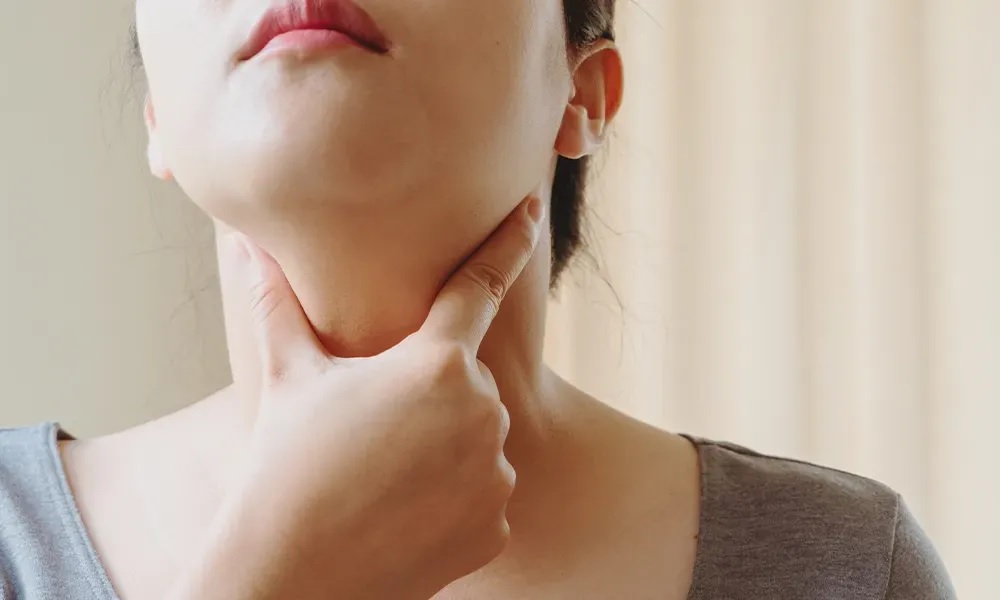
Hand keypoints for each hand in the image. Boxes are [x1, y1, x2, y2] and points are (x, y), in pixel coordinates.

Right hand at [171, 195, 544, 599]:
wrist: (290, 574)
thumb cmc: (283, 466)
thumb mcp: (285, 378)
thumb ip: (276, 305)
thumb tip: (243, 244)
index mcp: (435, 363)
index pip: (479, 284)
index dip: (507, 241)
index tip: (532, 208)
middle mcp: (481, 410)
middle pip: (466, 382)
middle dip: (430, 394)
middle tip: (373, 430)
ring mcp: (495, 473)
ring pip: (477, 440)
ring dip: (443, 449)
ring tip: (383, 477)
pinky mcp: (497, 524)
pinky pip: (481, 495)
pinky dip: (451, 500)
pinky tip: (404, 514)